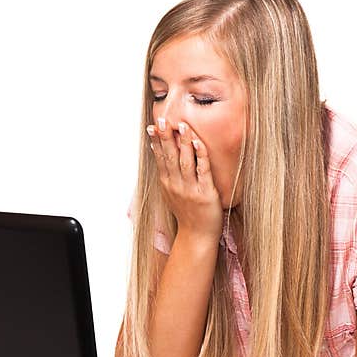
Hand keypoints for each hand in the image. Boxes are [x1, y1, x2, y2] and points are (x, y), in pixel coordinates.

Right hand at [147, 117, 222, 243]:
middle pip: (169, 157)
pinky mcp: (205, 193)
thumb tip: (159, 152)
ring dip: (183, 142)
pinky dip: (200, 155)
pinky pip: (202, 170)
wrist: (197, 236)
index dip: (156, 141)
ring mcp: (190, 189)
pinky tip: (198, 143)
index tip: (152, 126)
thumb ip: (167, 174)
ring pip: (185, 161)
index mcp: (167, 184)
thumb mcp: (171, 193)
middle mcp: (176, 185)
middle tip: (162, 120)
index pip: (160, 158)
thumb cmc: (188, 214)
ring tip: (181, 125)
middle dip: (165, 137)